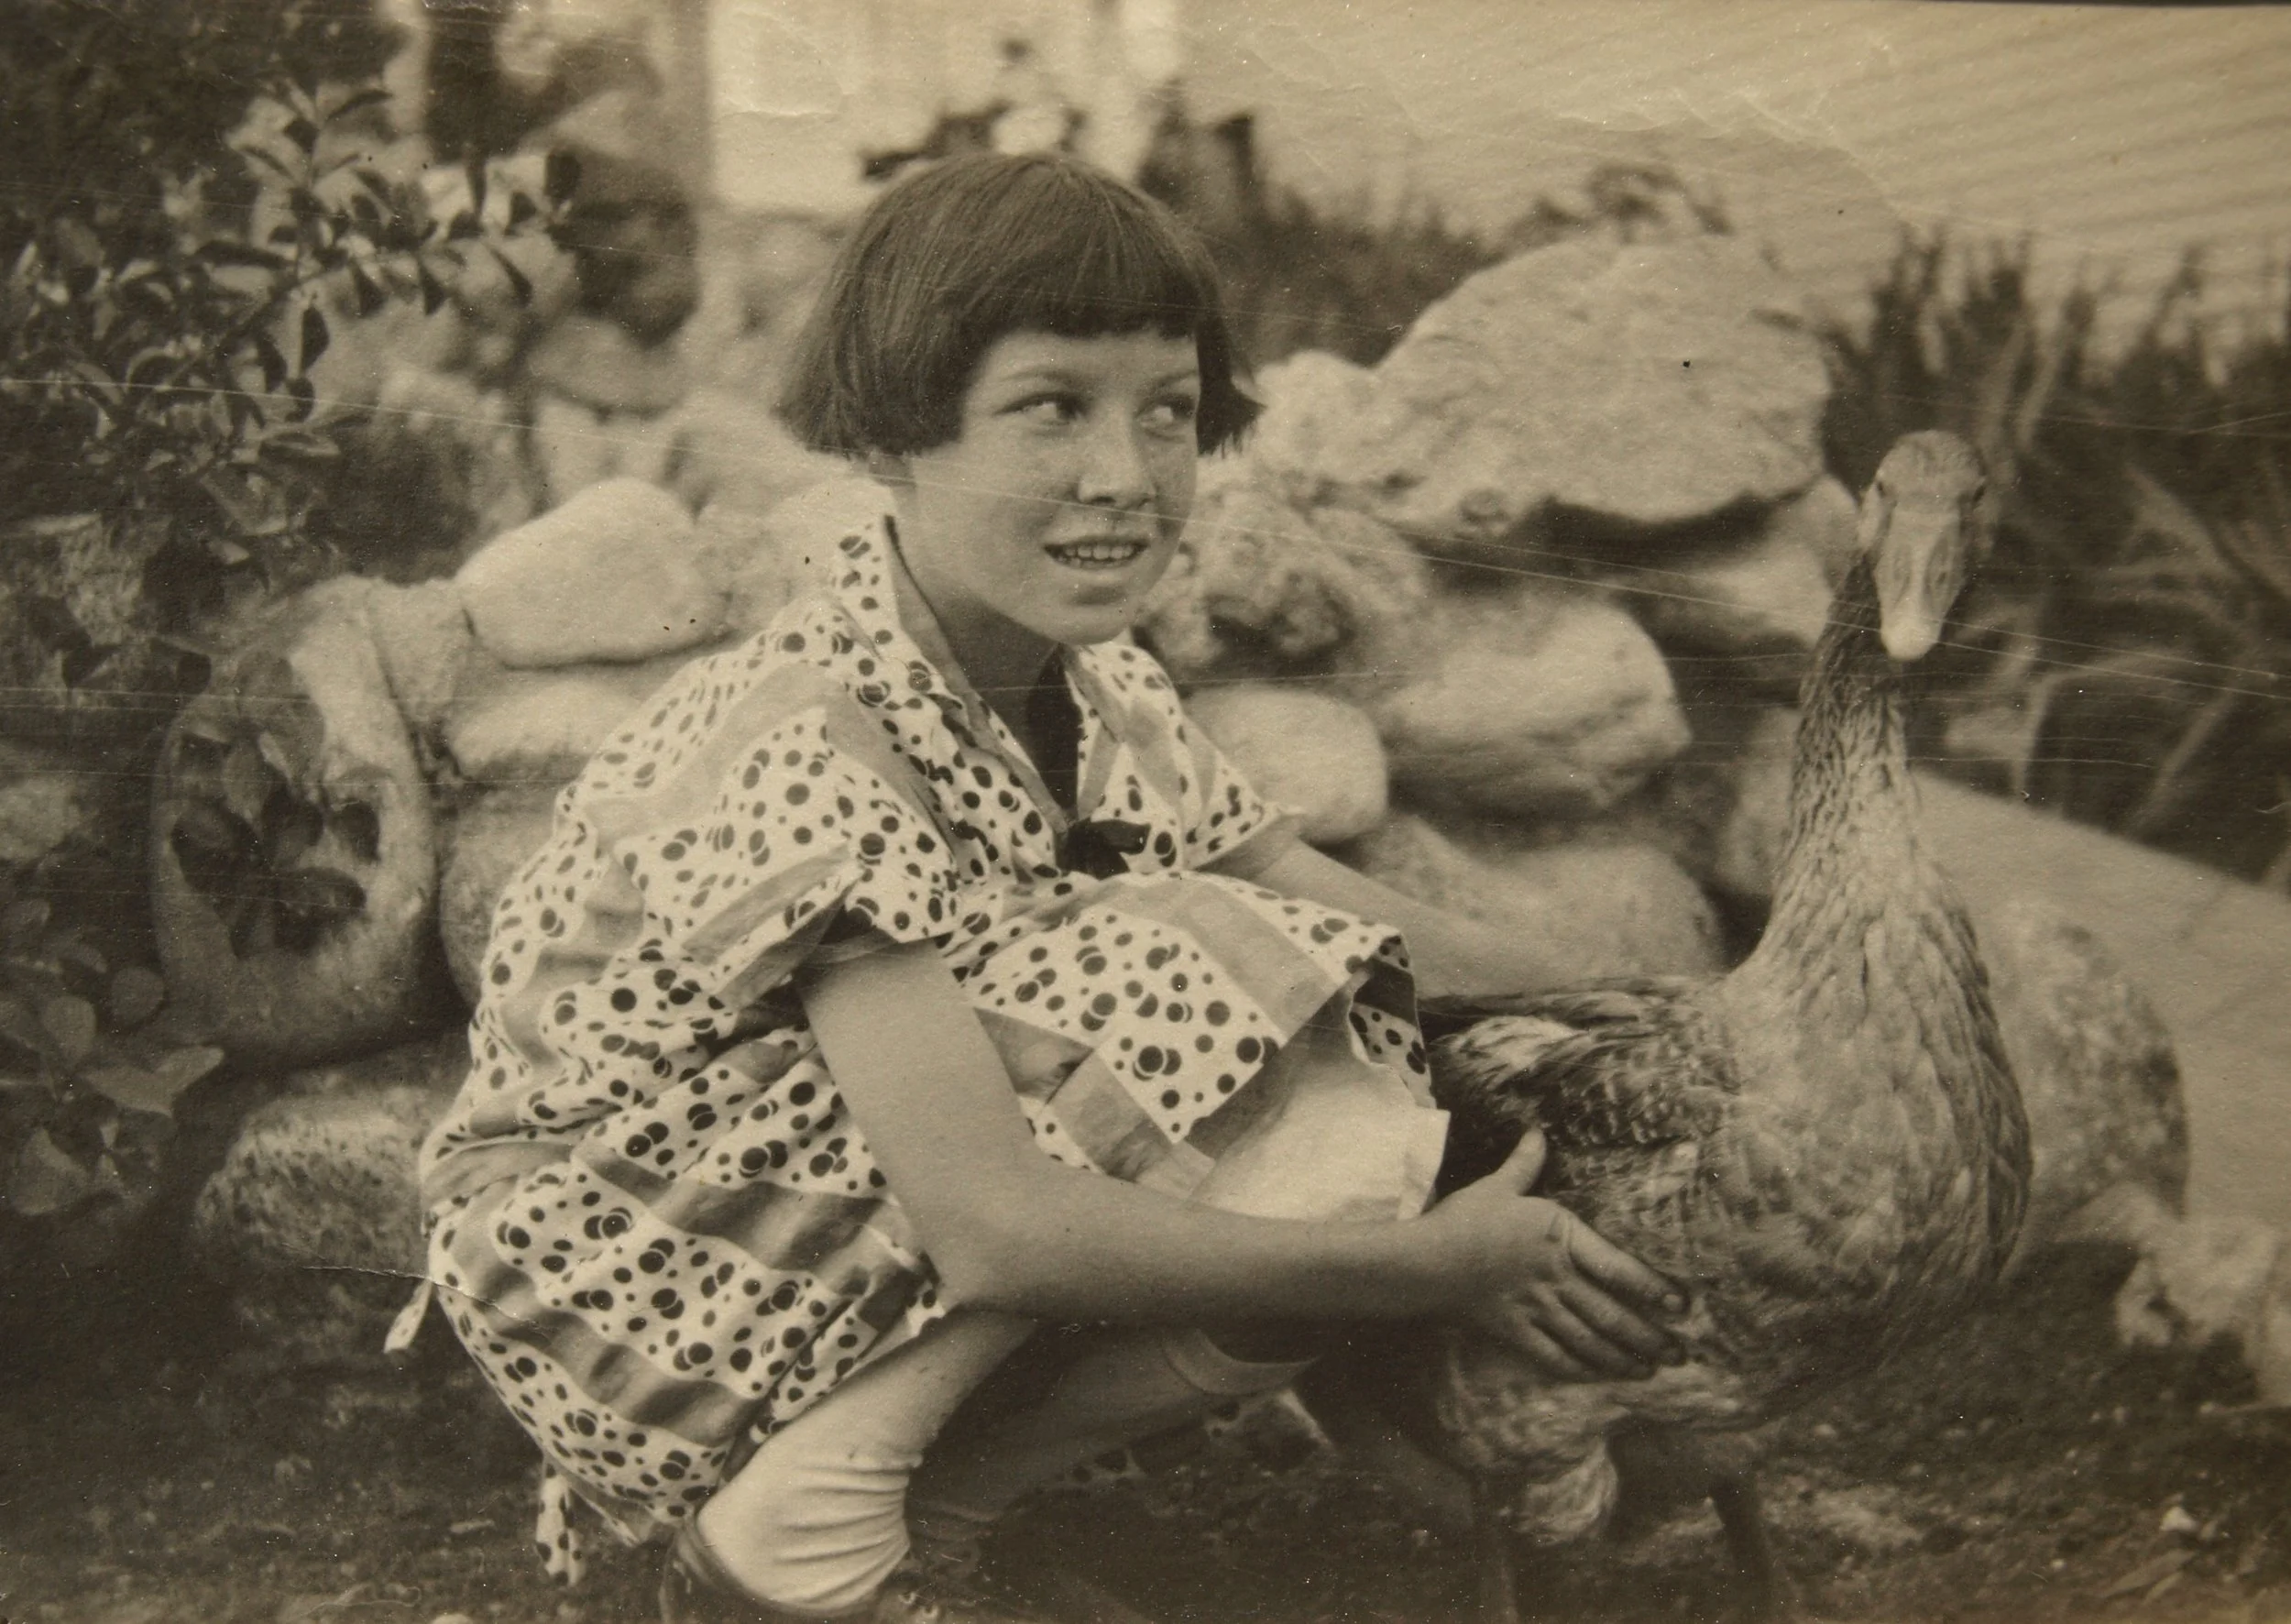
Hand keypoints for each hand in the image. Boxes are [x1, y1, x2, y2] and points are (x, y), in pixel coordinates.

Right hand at [1427, 1129, 1686, 1381]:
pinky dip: (1582, 1369)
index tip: (1681, 1305)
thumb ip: (1524, 1163)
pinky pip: (1555, 1356)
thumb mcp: (1497, 1186)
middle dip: (1649, 1336)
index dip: (1652, 1287)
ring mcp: (1536, 1309)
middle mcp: (1554, 1278)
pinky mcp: (1516, 1332)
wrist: (1423, 1262)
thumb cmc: (1463, 1220)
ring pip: (1590, 1340)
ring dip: (1624, 1357)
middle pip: (1611, 1313)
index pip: (1617, 1266)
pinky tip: (1602, 1376)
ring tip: (1651, 1369)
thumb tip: (1538, 1131)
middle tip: (1680, 1353)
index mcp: (1558, 1238)